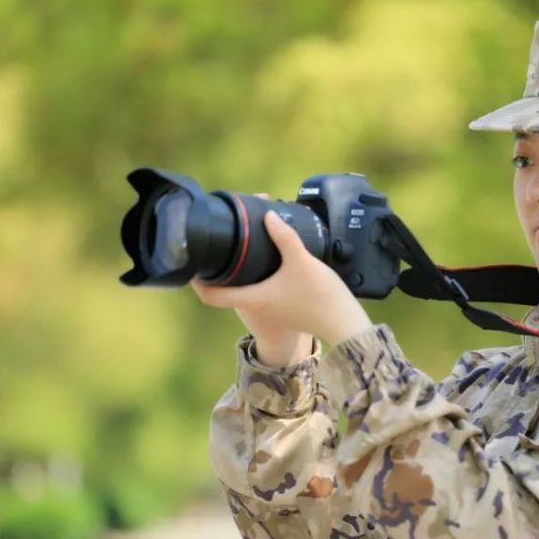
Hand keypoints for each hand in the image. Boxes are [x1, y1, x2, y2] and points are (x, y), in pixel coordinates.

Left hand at [190, 211, 372, 347]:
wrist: (344, 323)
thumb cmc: (320, 296)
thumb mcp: (302, 260)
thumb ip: (284, 236)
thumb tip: (267, 214)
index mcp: (253, 298)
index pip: (211, 296)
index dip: (196, 281)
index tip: (194, 262)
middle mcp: (257, 306)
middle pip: (225, 290)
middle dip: (218, 269)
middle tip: (219, 246)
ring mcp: (270, 309)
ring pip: (243, 290)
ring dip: (238, 272)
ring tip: (243, 247)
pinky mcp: (282, 308)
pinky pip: (259, 291)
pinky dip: (256, 276)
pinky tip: (269, 258)